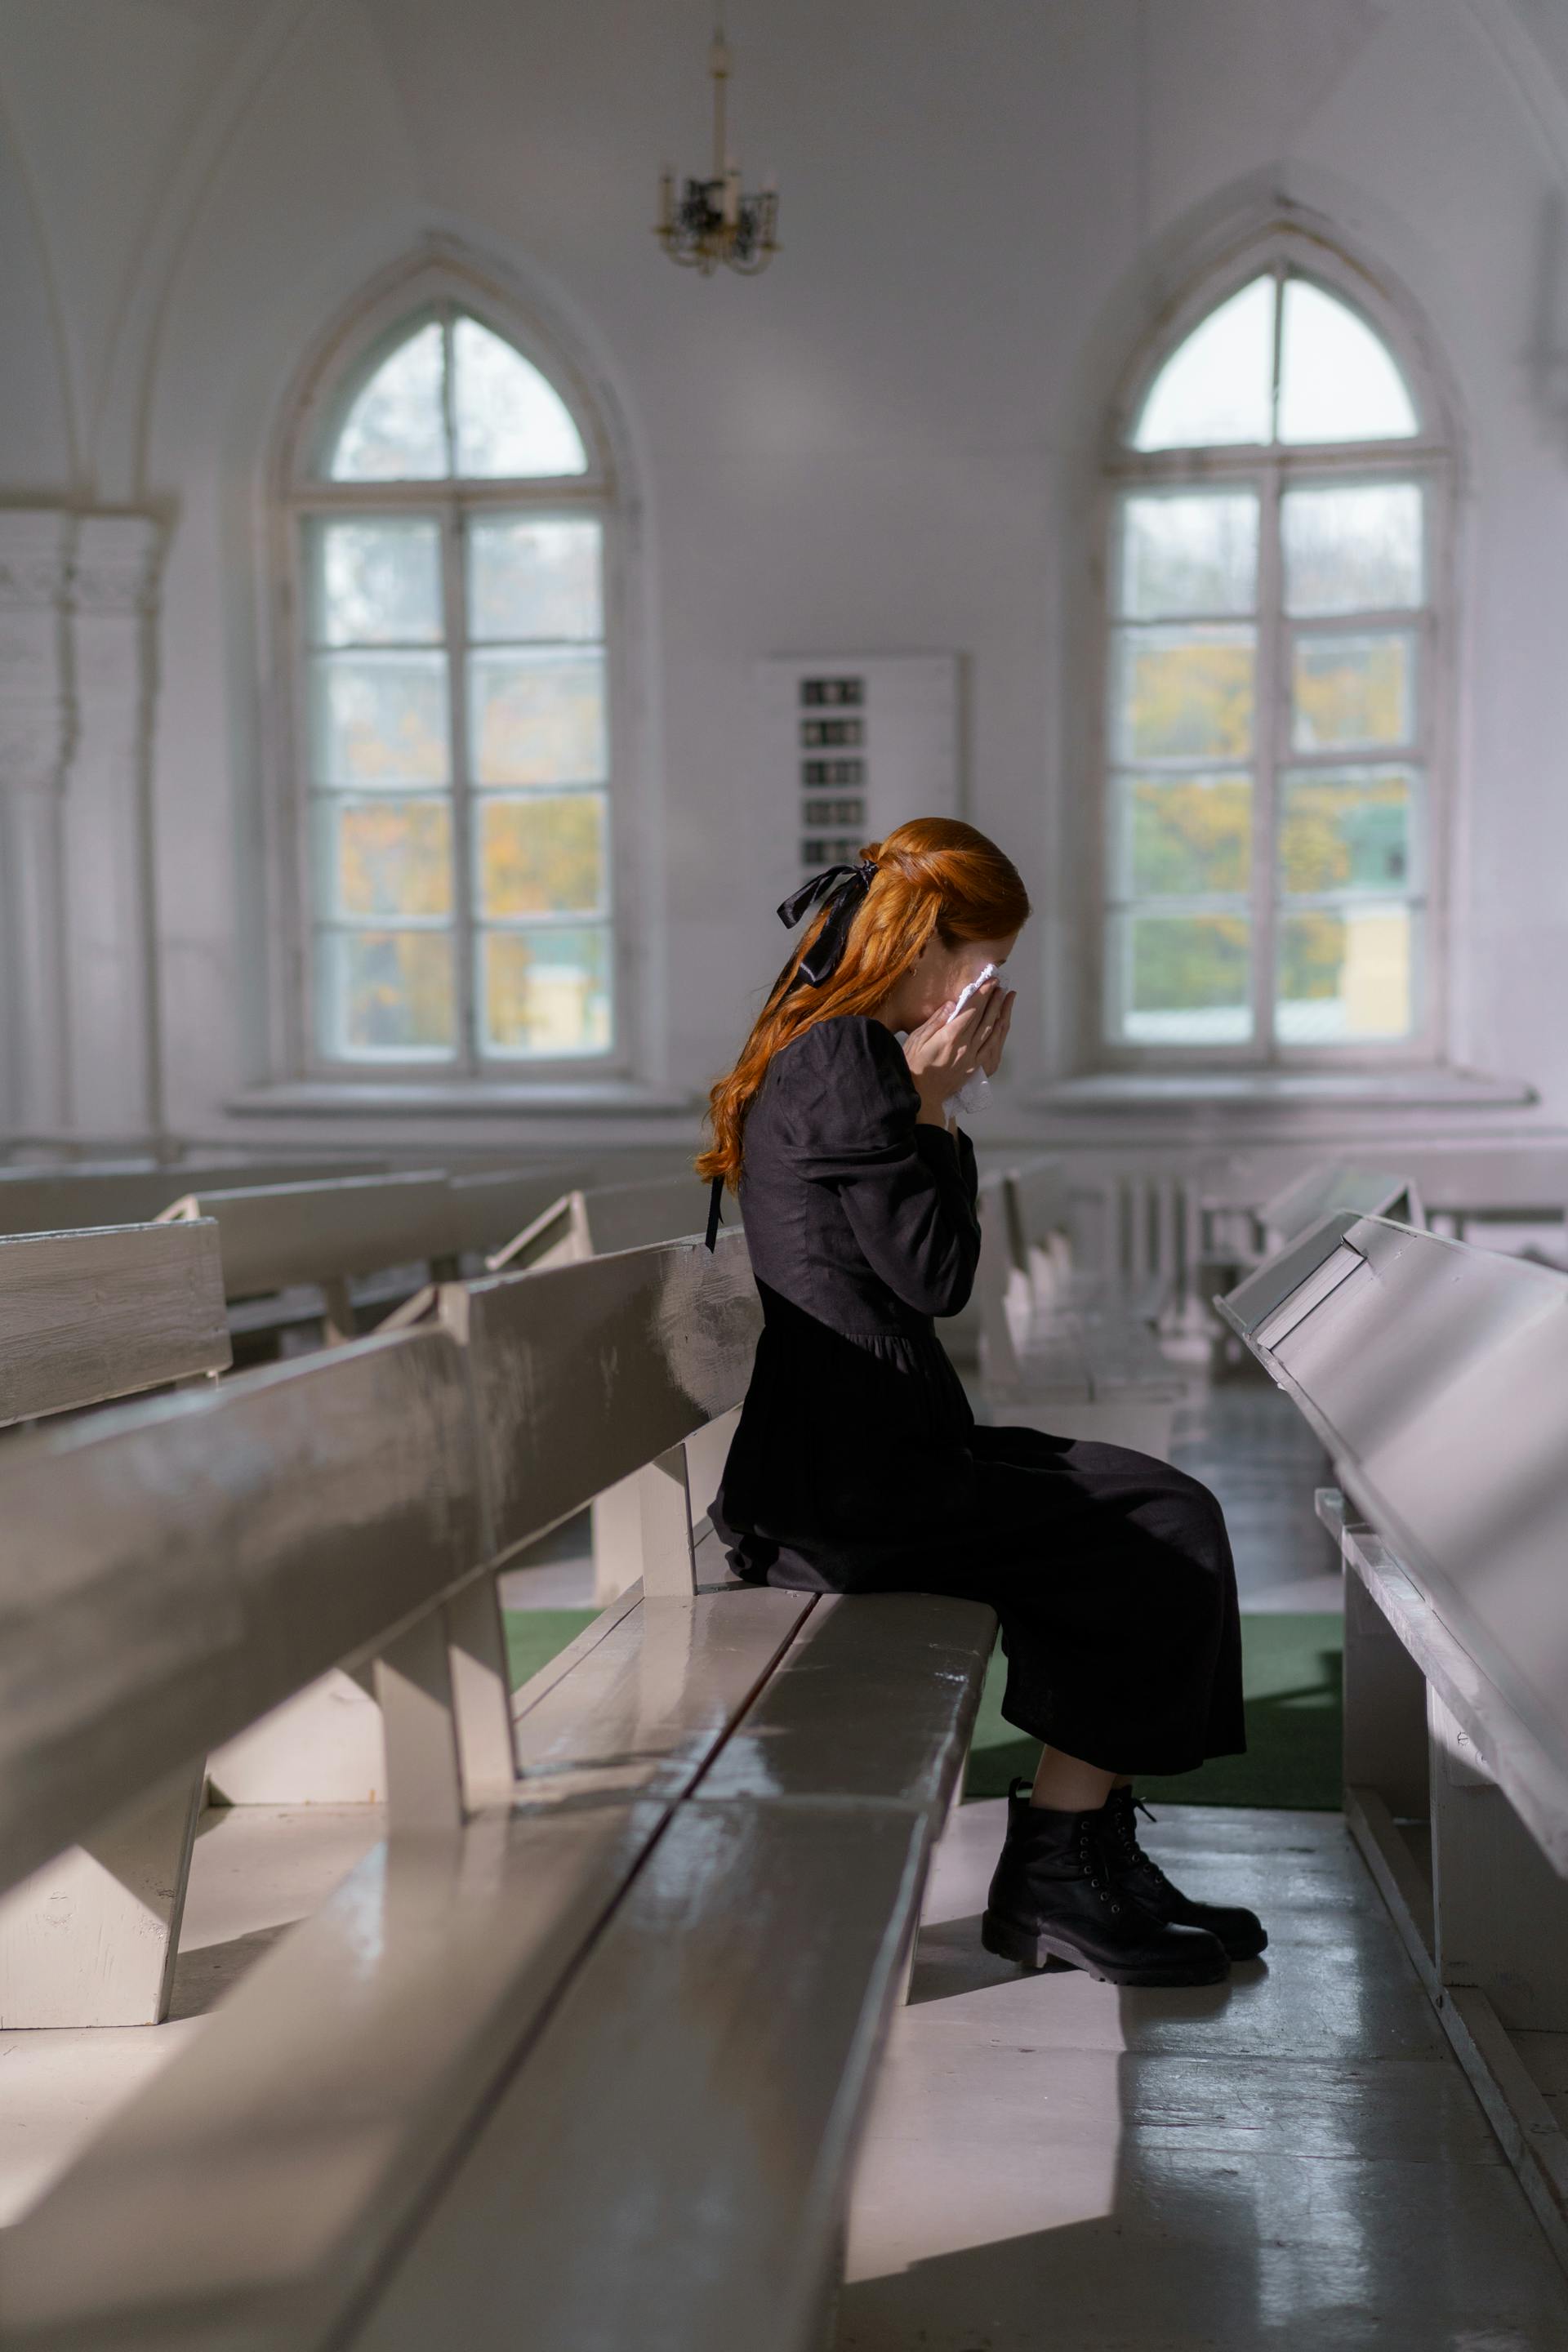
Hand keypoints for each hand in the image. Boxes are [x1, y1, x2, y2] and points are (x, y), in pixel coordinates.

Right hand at [902, 982, 1011, 1124]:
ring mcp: (972, 1058)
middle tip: (1000, 984)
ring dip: (1000, 1012)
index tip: (990, 980)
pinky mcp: (975, 1067)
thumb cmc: (913, 1065)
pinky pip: (992, 1047)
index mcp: (950, 1037)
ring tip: (1005, 997)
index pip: (971, 1010)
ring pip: (991, 1031)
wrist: (921, 1094)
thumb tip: (952, 1004)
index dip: (982, 994)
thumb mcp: (916, 1039)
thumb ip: (935, 1021)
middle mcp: (965, 1047)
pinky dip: (999, 1032)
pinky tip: (1002, 1022)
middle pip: (984, 1018)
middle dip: (993, 999)